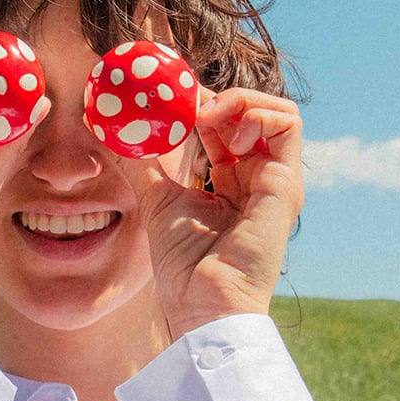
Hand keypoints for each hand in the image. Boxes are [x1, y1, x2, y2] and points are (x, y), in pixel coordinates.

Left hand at [121, 87, 304, 337]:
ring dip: (241, 101)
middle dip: (220, 97)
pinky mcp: (286, 184)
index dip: (203, 105)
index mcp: (234, 182)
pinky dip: (255, 113)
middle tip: (187, 104)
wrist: (203, 303)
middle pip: (255, 113)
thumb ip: (142, 164)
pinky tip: (224, 134)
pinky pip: (287, 125)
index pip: (229, 125)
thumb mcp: (157, 199)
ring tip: (206, 119)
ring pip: (278, 111)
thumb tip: (113, 133)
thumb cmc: (184, 265)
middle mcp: (260, 178)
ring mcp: (278, 181)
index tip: (171, 101)